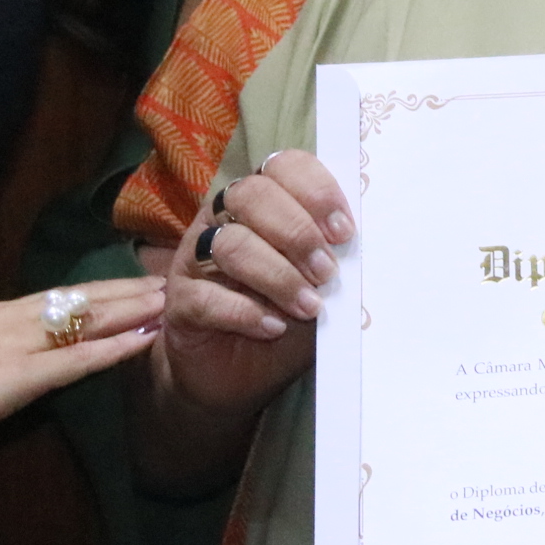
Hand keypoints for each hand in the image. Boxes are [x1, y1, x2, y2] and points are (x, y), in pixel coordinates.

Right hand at [0, 275, 163, 440]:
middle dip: (124, 291)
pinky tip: (142, 341)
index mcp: (1, 313)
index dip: (101, 289)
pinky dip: (115, 348)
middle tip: (163, 283)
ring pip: (87, 319)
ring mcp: (20, 341)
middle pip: (81, 299)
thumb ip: (3, 345)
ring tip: (164, 303)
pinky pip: (78, 358)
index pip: (62, 295)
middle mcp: (15, 316)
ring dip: (129, 310)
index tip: (133, 282)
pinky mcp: (23, 373)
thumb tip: (35, 348)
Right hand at [159, 149, 352, 425]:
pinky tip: (273, 327)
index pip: (283, 166)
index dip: (315, 190)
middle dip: (297, 232)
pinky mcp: (179, 301)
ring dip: (277, 275)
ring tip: (308, 307)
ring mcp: (195, 258)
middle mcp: (224, 219)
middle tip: (327, 272)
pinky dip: (245, 312)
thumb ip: (335, 263)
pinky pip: (206, 295)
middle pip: (251, 195)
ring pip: (229, 243)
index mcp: (263, 203)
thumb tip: (365, 251)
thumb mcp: (321, 290)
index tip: (344, 231)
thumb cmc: (285, 320)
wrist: (237, 378)